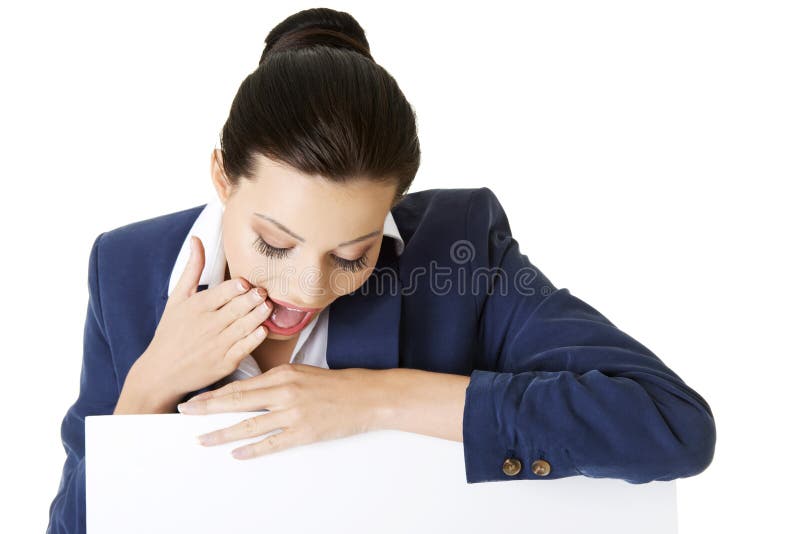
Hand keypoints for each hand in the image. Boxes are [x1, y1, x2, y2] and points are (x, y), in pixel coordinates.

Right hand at [134, 235, 273, 400]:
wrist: (161, 372)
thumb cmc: (171, 332)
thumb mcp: (177, 298)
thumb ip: (192, 269)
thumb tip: (197, 239)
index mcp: (197, 307)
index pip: (223, 292)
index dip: (238, 286)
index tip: (247, 283)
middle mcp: (208, 325)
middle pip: (237, 308)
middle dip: (254, 298)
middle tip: (264, 292)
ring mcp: (217, 345)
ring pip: (245, 326)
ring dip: (259, 315)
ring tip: (269, 306)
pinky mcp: (225, 362)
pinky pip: (245, 348)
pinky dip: (255, 338)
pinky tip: (264, 330)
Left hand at [176, 363, 390, 458]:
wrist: (367, 396)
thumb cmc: (337, 385)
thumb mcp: (304, 373)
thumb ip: (278, 380)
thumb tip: (251, 390)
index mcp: (283, 374)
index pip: (241, 385)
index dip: (214, 393)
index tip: (194, 399)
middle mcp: (284, 391)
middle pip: (237, 401)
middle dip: (207, 408)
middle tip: (184, 413)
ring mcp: (293, 413)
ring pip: (249, 424)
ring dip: (222, 433)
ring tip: (202, 440)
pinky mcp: (304, 432)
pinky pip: (272, 443)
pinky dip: (252, 450)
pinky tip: (236, 454)